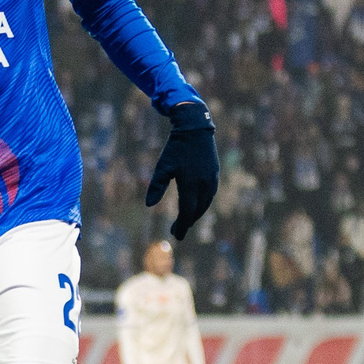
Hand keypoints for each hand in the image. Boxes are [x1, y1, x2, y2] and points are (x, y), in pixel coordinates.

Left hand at [146, 99, 219, 239]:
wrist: (195, 129)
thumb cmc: (175, 148)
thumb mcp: (162, 167)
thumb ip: (156, 186)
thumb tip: (149, 205)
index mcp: (191, 185)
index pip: (187, 212)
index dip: (182, 225)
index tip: (176, 235)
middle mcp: (204, 185)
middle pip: (197, 211)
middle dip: (187, 222)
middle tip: (178, 231)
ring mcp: (212, 180)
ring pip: (205, 204)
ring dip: (195, 214)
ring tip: (186, 221)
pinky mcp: (215, 174)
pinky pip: (210, 195)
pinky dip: (202, 204)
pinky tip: (196, 206)